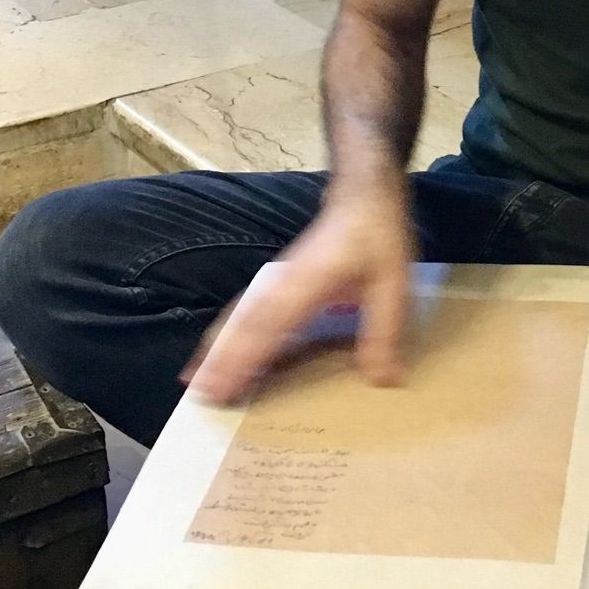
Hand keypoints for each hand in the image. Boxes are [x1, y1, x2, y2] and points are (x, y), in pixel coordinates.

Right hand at [186, 178, 415, 404]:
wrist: (362, 194)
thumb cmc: (377, 235)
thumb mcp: (393, 284)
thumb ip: (384, 331)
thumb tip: (382, 379)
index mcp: (306, 285)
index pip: (267, 328)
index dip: (243, 359)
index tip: (222, 387)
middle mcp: (282, 284)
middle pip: (241, 325)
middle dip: (218, 359)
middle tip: (198, 394)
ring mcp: (276, 280)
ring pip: (237, 316)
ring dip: (216, 346)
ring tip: (195, 377)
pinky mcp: (278, 279)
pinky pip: (245, 308)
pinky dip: (228, 330)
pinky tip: (220, 345)